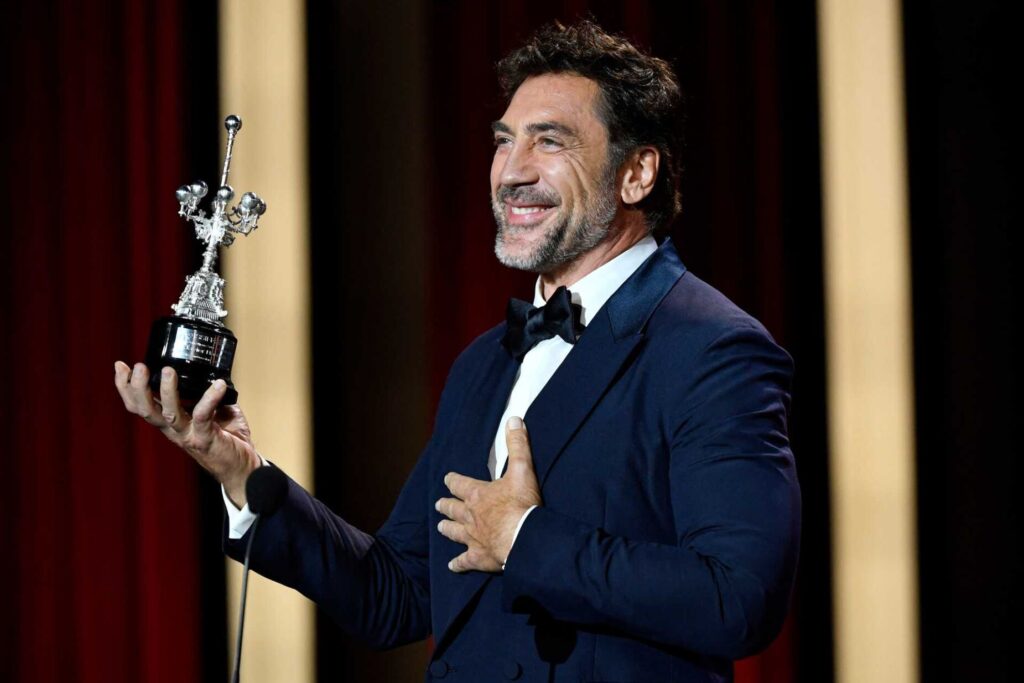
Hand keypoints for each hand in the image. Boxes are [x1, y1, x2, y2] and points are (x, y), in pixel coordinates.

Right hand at [113, 361, 261, 505]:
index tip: (121, 366)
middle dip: (137, 389)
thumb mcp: (215, 412)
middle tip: (138, 367)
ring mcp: (189, 435)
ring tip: (167, 371)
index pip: (140, 406)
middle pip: (146, 411)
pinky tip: (218, 384)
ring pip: (169, 414)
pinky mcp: (206, 439)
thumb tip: (211, 373)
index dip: (126, 388)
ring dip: (166, 392)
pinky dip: (210, 398)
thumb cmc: (229, 440)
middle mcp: (175, 430)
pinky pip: (203, 416)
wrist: (243, 470)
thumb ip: (208, 396)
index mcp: (171, 423)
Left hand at [436, 416, 541, 572]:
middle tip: (439, 504)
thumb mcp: (522, 469)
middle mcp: (470, 515)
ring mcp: (472, 537)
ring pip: (454, 532)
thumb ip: (517, 445)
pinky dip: (457, 563)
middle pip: (453, 509)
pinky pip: (464, 561)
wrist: (523, 538)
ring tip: (441, 527)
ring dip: (448, 529)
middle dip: (446, 505)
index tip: (447, 478)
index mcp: (478, 494)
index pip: (460, 484)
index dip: (453, 480)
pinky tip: (452, 566)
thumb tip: (514, 420)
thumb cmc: (521, 505)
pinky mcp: (478, 557)